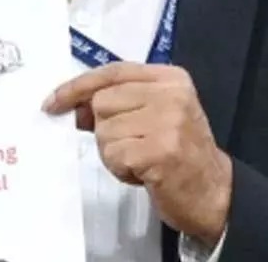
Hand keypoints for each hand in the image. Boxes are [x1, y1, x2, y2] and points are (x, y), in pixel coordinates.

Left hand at [43, 62, 231, 245]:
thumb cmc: (178, 153)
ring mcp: (168, 121)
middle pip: (102, 102)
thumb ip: (118, 103)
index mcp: (170, 78)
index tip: (52, 102)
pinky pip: (114, 154)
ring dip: (114, 153)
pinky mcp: (161, 150)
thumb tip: (70, 105)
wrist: (215, 194)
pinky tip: (144, 174)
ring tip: (141, 161)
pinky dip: (121, 169)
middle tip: (132, 146)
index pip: (111, 73)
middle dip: (105, 129)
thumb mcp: (153, 116)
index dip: (77, 87)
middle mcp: (171, 94)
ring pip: (104, 131)